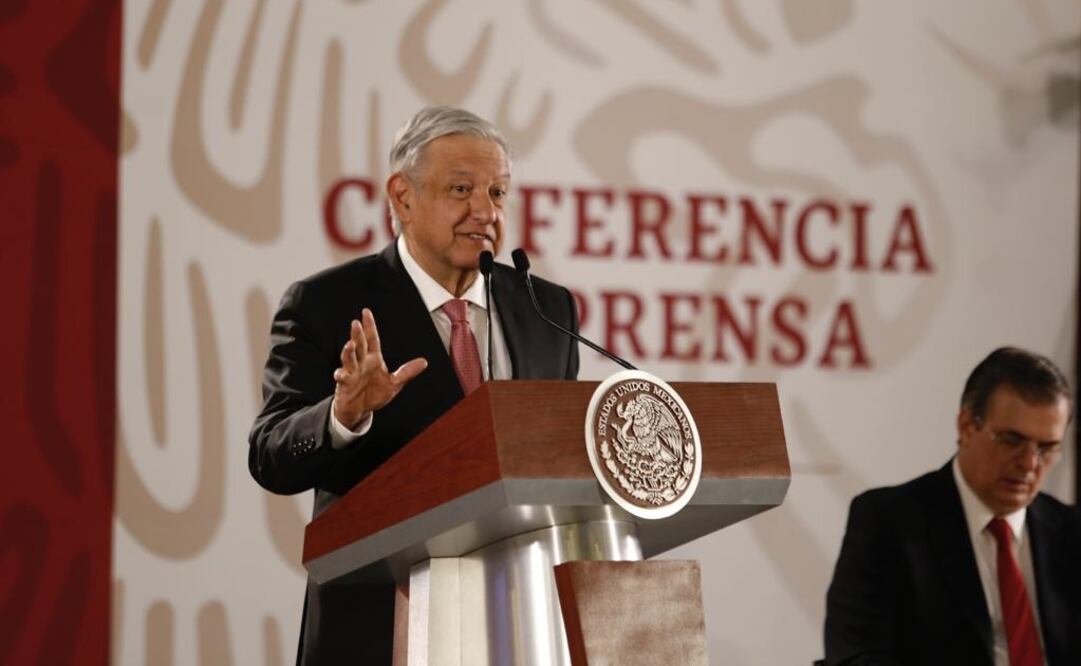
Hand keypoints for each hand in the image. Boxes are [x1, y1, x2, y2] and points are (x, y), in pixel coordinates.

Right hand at [332, 308, 426, 428]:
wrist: (360, 409)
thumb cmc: (375, 394)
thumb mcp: (395, 383)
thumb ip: (407, 372)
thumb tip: (424, 362)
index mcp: (373, 359)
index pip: (372, 339)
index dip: (370, 326)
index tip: (366, 312)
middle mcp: (362, 362)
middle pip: (360, 345)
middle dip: (357, 334)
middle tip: (356, 323)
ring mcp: (352, 372)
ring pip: (349, 358)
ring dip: (348, 351)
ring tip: (350, 344)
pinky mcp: (345, 384)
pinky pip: (342, 377)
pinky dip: (341, 375)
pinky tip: (341, 373)